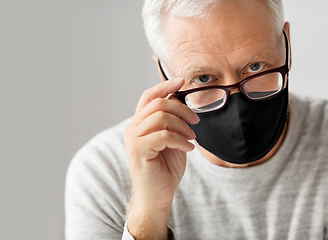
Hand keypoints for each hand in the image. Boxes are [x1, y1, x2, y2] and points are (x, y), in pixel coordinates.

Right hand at [123, 77, 198, 238]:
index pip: (149, 96)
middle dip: (181, 109)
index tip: (182, 81)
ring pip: (161, 117)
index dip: (165, 86)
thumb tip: (180, 99)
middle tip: (196, 122)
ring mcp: (133, 139)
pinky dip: (180, 140)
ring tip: (191, 138)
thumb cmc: (165, 169)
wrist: (158, 197)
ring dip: (182, 126)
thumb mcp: (172, 140)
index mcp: (139, 124)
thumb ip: (172, 121)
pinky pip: (164, 135)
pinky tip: (188, 148)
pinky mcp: (138, 150)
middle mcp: (132, 128)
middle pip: (158, 103)